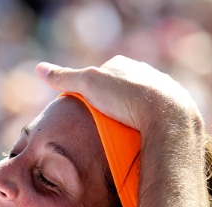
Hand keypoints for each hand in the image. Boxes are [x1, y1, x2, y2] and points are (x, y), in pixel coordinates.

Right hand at [36, 55, 200, 135]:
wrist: (167, 114)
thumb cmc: (126, 96)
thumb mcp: (87, 85)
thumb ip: (64, 78)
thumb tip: (38, 69)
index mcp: (123, 64)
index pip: (100, 75)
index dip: (88, 91)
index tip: (82, 109)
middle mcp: (144, 73)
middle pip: (119, 89)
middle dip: (109, 104)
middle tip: (98, 124)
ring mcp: (160, 90)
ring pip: (138, 103)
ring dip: (127, 115)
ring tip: (116, 134)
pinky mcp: (172, 109)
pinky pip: (152, 116)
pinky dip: (143, 124)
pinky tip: (136, 136)